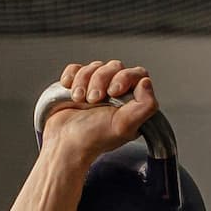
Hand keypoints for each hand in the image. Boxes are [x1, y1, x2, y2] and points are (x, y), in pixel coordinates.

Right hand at [41, 60, 158, 160]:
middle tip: (93, 100)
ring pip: (95, 66)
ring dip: (83, 81)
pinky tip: (70, 91)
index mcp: (131, 102)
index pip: (136, 74)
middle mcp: (115, 93)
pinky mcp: (77, 85)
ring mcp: (95, 87)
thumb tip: (146, 82)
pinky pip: (76, 68)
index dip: (124, 78)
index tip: (113, 92)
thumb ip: (145, 106)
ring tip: (79, 100)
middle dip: (100, 80)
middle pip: (114, 67)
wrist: (64, 144)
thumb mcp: (124, 126)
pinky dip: (71, 77)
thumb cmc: (92, 139)